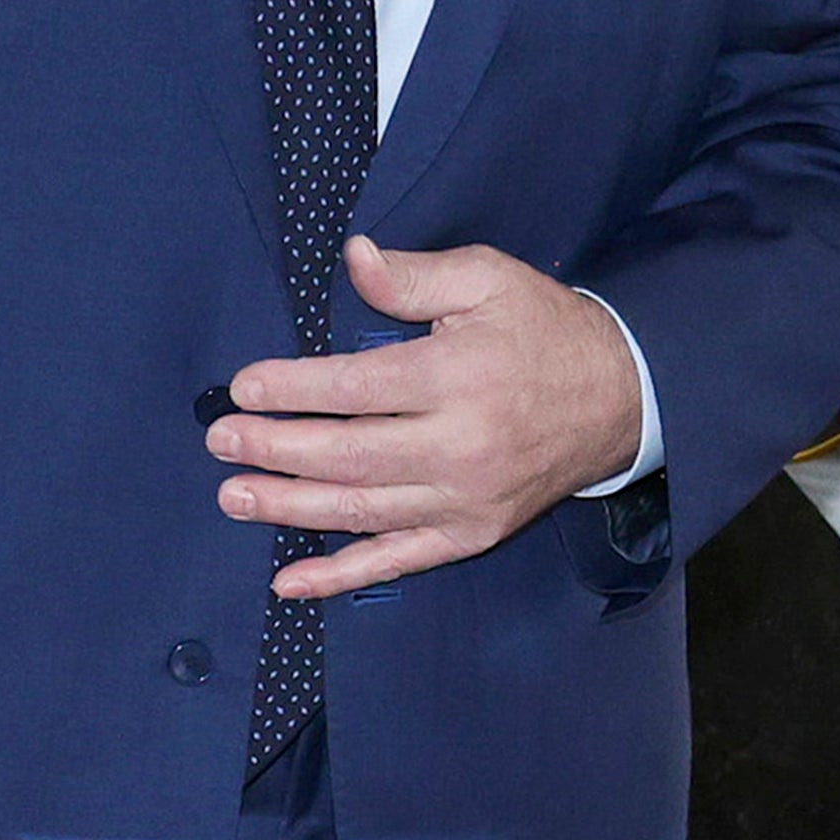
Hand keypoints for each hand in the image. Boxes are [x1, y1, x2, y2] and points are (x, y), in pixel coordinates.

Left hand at [207, 238, 644, 599]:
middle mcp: (460, 446)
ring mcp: (464, 499)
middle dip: (275, 449)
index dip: (294, 389)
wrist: (619, 399)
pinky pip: (396, 561)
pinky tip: (290, 580)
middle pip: (349, 454)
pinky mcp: (470, 534)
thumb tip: (354, 258)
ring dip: (289, 507)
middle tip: (220, 440)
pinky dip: (340, 576)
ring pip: (362, 511)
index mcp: (458, 377)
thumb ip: (415, 277)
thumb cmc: (542, 331)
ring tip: (234, 495)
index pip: (358, 387)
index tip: (244, 387)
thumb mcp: (488, 280)